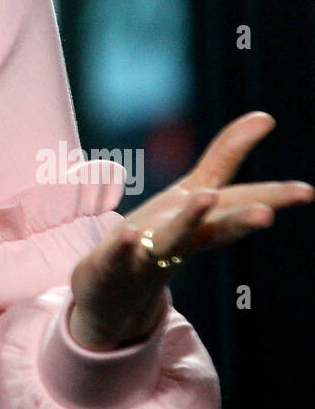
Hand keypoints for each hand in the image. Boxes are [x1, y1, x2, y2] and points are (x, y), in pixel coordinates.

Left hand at [68, 112, 313, 350]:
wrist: (115, 293)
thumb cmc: (162, 234)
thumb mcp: (194, 191)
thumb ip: (226, 155)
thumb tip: (265, 115)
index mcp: (203, 219)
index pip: (239, 200)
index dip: (272, 195)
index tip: (308, 191)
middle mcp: (182, 237)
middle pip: (216, 228)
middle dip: (241, 220)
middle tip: (267, 214)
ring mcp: (148, 253)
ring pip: (172, 239)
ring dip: (189, 220)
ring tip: (207, 197)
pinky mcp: (112, 265)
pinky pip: (118, 256)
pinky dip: (123, 247)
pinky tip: (127, 235)